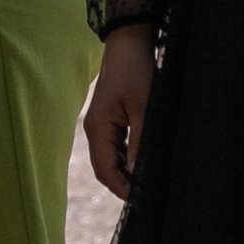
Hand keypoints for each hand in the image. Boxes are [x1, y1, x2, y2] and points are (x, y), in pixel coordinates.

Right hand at [83, 26, 155, 200]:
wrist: (130, 42)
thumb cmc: (136, 71)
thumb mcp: (143, 108)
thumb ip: (140, 142)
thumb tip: (137, 173)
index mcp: (97, 128)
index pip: (105, 170)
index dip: (122, 188)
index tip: (142, 200)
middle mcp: (95, 129)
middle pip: (105, 168)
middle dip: (123, 184)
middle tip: (147, 196)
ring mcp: (102, 125)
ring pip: (111, 159)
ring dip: (126, 172)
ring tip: (148, 183)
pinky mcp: (111, 119)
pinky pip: (117, 147)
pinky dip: (128, 159)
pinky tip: (144, 163)